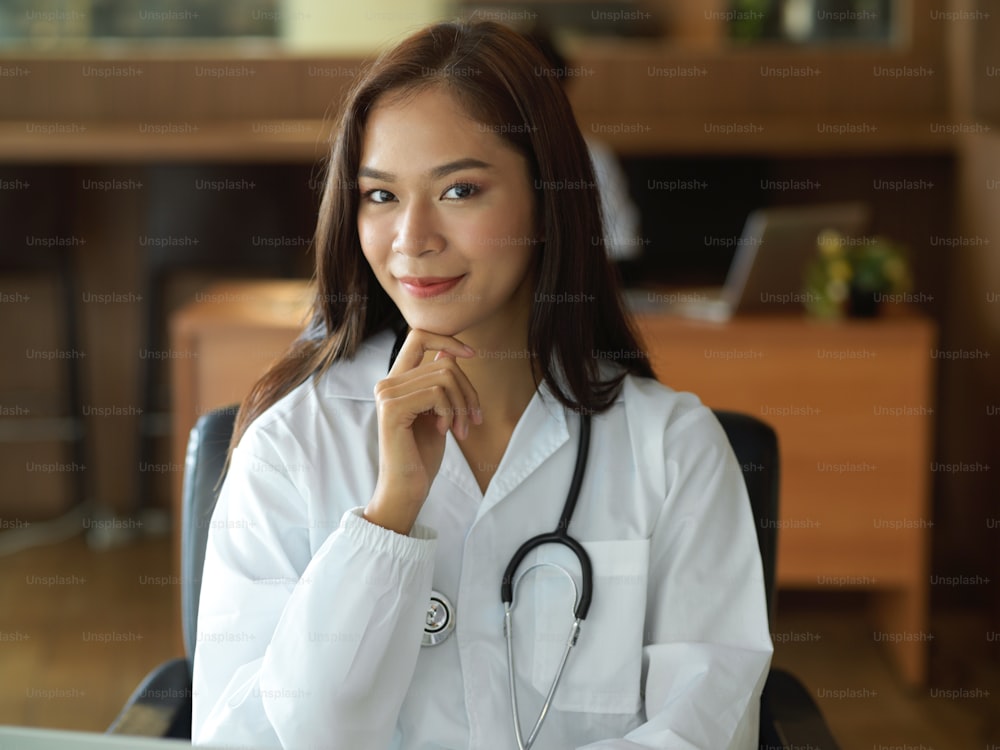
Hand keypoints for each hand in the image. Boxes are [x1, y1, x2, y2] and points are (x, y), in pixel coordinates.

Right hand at [364, 329, 482, 534]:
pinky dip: (450, 412)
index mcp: (397, 381)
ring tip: (461, 430)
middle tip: (474, 419)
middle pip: (445, 363)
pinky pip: (437, 393)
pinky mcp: (392, 408)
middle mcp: (387, 383)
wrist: (407, 487)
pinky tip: (445, 432)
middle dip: (468, 391)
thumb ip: (437, 383)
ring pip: (445, 377)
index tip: (472, 355)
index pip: (419, 336)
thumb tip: (448, 353)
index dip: (448, 339)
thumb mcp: (436, 412)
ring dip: (462, 405)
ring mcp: (387, 394)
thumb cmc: (422, 454)